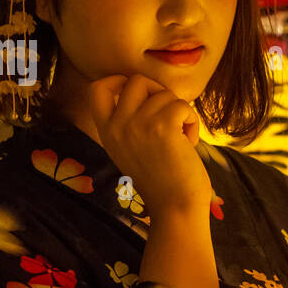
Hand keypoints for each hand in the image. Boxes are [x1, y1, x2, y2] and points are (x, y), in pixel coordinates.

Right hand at [87, 73, 212, 219]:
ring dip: (179, 113)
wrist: (175, 208)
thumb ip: (131, 124)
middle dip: (158, 92)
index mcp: (107, 132)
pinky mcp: (161, 126)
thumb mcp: (132, 150)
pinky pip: (182, 105)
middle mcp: (117, 125)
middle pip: (135, 81)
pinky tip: (188, 143)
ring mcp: (137, 124)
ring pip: (164, 93)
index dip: (116, 80)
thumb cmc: (162, 182)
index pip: (95, 89)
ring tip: (180, 139)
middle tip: (169, 116)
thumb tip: (151, 92)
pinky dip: (191, 122)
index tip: (136, 92)